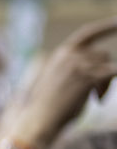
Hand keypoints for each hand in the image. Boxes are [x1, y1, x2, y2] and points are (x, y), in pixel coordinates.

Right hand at [5, 16, 116, 148]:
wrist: (39, 121)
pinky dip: (107, 86)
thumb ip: (76, 69)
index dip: (105, 26)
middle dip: (104, 73)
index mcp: (61, 54)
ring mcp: (78, 64)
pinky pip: (112, 73)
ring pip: (107, 65)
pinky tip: (99, 98)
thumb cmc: (49, 108)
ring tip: (95, 99)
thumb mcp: (60, 82)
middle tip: (97, 95)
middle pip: (102, 55)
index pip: (87, 33)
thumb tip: (103, 70)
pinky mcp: (87, 77)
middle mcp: (69, 55)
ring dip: (105, 84)